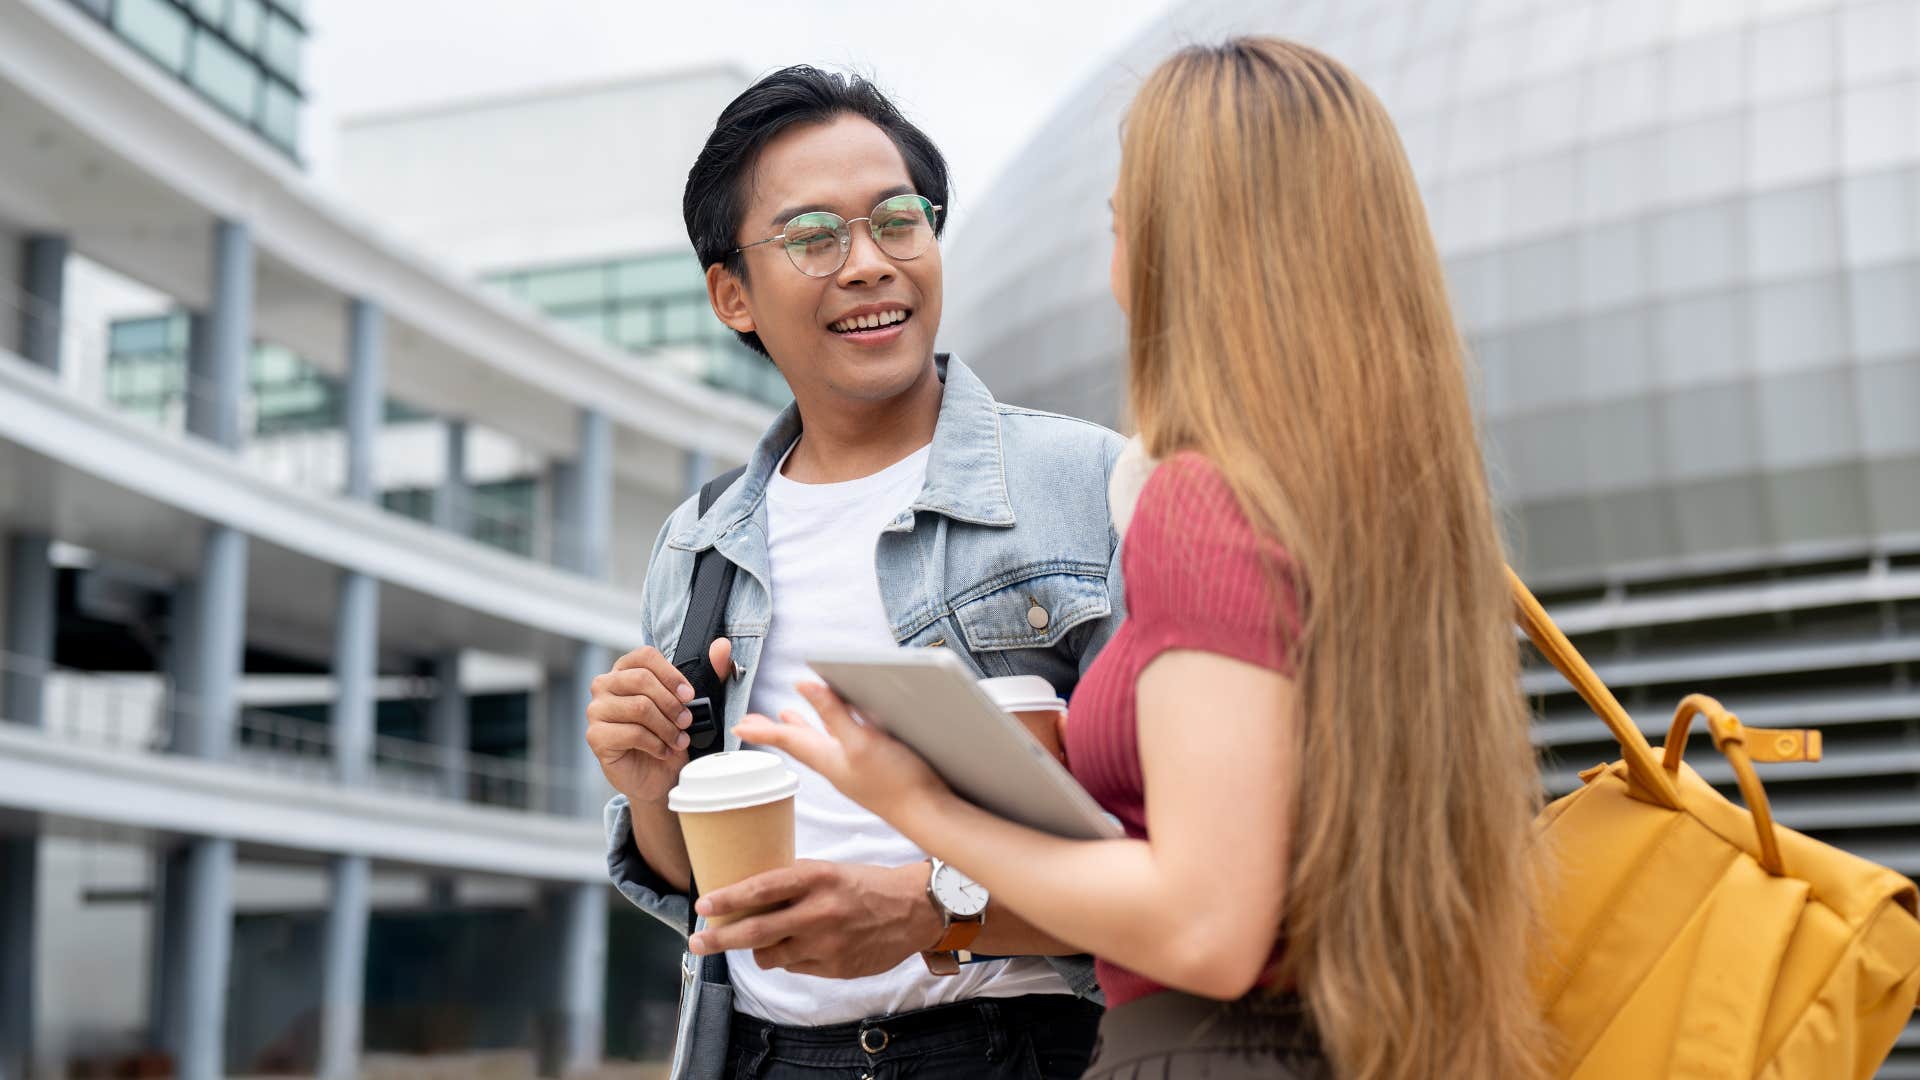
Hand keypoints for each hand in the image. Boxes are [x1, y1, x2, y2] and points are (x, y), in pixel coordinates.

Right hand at [585, 639, 731, 804]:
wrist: (659, 777)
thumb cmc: (670, 736)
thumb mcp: (694, 703)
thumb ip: (710, 673)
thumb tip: (722, 646)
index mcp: (625, 670)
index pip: (645, 656)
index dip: (671, 674)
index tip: (689, 695)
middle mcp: (605, 685)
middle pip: (641, 679)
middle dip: (672, 704)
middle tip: (687, 722)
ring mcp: (596, 710)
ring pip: (640, 707)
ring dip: (667, 727)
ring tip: (678, 740)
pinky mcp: (596, 736)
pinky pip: (632, 733)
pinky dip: (656, 744)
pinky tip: (664, 751)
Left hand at [687, 860, 941, 977]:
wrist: (915, 909)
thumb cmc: (868, 885)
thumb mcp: (830, 870)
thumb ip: (794, 882)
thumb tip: (750, 893)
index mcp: (816, 877)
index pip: (761, 889)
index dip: (728, 899)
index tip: (703, 906)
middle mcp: (819, 910)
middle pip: (755, 931)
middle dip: (719, 939)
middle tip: (697, 942)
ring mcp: (827, 943)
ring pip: (770, 956)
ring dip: (758, 950)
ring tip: (762, 941)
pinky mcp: (836, 967)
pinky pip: (795, 967)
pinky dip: (790, 959)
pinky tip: (802, 946)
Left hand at [733, 682, 949, 821]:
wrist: (930, 815)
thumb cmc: (897, 784)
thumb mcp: (861, 742)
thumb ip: (834, 714)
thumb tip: (804, 685)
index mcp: (828, 758)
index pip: (787, 741)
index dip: (763, 730)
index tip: (738, 724)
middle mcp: (837, 764)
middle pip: (797, 743)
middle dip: (775, 729)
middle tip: (752, 722)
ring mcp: (854, 768)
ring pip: (818, 743)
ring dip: (800, 729)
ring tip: (787, 717)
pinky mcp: (873, 769)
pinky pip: (840, 746)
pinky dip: (829, 733)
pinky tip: (839, 729)